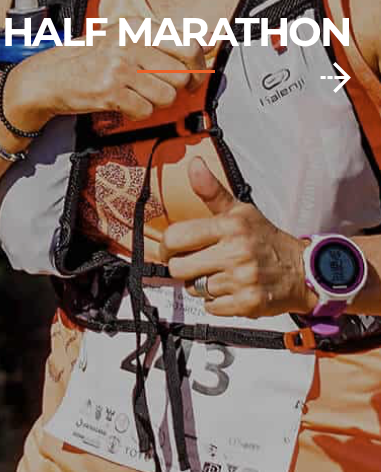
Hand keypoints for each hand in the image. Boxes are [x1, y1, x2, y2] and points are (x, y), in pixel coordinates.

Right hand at [0, 25, 205, 133]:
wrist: (49, 77)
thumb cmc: (89, 59)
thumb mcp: (124, 38)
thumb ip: (163, 41)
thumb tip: (207, 45)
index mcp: (137, 27)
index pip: (188, 47)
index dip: (196, 68)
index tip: (189, 79)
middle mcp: (130, 43)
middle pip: (181, 75)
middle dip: (174, 90)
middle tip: (159, 92)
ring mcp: (119, 67)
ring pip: (166, 96)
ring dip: (155, 103)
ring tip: (137, 98)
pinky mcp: (110, 90)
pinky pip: (145, 111)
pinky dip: (138, 114)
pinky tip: (124, 106)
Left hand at [163, 157, 314, 316]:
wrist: (305, 271)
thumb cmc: (266, 240)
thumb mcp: (241, 211)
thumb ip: (212, 191)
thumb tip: (194, 164)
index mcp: (230, 227)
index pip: (175, 238)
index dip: (167, 247)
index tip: (172, 250)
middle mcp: (236, 252)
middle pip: (179, 267)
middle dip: (184, 267)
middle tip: (199, 264)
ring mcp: (243, 280)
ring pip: (195, 288)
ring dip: (203, 285)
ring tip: (222, 275)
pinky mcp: (249, 304)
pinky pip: (211, 307)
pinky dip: (217, 303)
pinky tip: (232, 290)